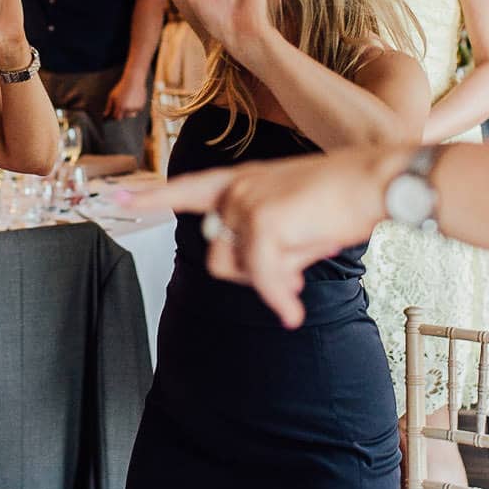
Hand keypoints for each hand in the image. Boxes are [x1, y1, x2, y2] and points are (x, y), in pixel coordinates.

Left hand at [104, 69, 151, 119]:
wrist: (133, 81)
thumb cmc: (121, 88)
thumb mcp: (112, 96)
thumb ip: (108, 106)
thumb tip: (105, 115)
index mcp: (120, 107)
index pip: (117, 117)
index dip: (116, 114)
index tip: (117, 109)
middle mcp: (128, 109)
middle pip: (125, 116)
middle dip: (123, 112)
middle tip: (124, 103)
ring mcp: (135, 108)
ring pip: (132, 114)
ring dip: (130, 110)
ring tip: (129, 100)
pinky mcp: (141, 106)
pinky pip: (137, 110)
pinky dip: (136, 106)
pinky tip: (134, 99)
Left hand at [119, 148, 397, 326]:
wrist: (374, 181)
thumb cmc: (343, 199)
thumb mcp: (297, 220)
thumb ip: (270, 245)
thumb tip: (273, 284)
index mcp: (242, 181)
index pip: (187, 188)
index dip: (150, 196)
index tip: (114, 197)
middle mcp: (236, 188)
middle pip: (217, 254)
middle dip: (252, 275)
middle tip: (291, 280)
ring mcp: (244, 203)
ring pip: (232, 267)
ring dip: (267, 282)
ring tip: (302, 274)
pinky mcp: (260, 222)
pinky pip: (261, 278)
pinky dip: (278, 299)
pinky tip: (293, 308)